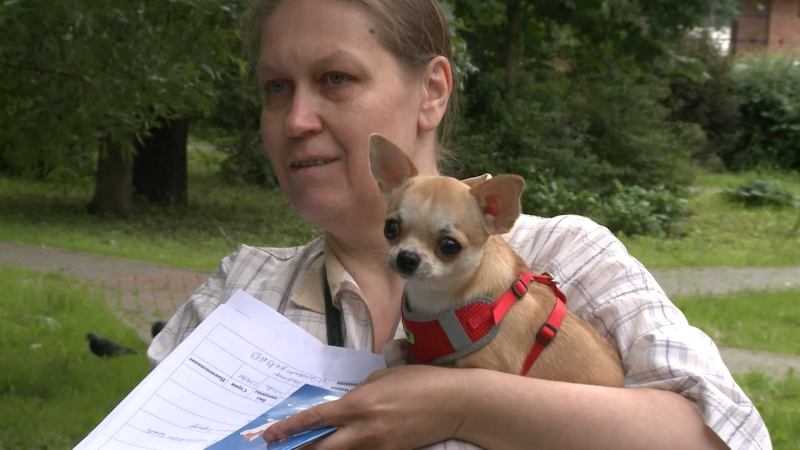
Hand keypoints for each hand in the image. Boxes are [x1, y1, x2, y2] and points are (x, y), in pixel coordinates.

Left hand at [261, 365, 465, 449]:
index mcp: (360, 404)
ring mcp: (378, 446)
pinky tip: (342, 445)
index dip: (289, 429)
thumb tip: (344, 407)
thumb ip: (359, 394)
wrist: (454, 404)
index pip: (316, 419)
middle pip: (321, 448)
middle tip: (280, 448)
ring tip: (309, 445)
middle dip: (298, 449)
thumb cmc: (420, 382)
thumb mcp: (382, 379)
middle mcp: (364, 430)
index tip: (270, 435)